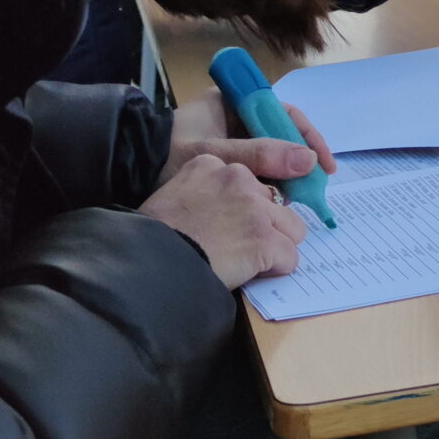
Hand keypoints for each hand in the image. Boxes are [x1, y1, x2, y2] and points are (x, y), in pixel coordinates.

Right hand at [140, 154, 311, 287]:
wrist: (146, 264)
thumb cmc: (149, 238)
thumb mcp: (170, 198)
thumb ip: (201, 194)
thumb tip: (219, 212)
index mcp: (210, 164)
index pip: (247, 182)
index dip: (240, 208)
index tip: (221, 226)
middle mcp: (237, 178)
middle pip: (273, 201)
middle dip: (262, 224)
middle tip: (237, 246)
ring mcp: (255, 208)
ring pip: (292, 227)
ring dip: (276, 246)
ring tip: (247, 261)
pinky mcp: (265, 239)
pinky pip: (290, 256)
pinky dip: (276, 269)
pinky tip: (251, 274)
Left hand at [165, 93, 336, 186]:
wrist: (127, 174)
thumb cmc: (165, 157)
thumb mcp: (214, 155)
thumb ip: (259, 156)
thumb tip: (308, 161)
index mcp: (232, 101)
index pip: (282, 112)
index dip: (307, 137)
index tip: (322, 163)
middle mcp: (236, 117)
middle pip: (281, 135)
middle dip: (299, 161)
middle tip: (315, 187)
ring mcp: (231, 140)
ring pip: (272, 155)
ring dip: (287, 175)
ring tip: (297, 198)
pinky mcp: (226, 162)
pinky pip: (258, 169)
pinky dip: (270, 184)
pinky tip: (275, 201)